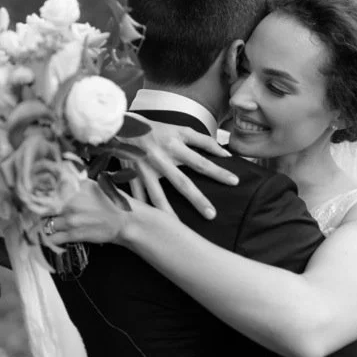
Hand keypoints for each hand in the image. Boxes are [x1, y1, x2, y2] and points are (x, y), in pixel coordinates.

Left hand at [46, 179, 130, 245]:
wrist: (124, 220)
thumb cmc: (110, 201)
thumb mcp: (91, 184)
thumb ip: (73, 180)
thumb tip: (57, 175)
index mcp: (72, 188)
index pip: (44, 191)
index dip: (38, 196)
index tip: (37, 200)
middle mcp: (68, 202)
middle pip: (42, 208)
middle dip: (42, 211)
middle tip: (44, 214)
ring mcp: (70, 220)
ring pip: (45, 224)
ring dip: (46, 225)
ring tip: (51, 225)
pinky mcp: (73, 235)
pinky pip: (52, 238)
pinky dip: (51, 238)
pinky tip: (55, 236)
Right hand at [118, 113, 238, 219]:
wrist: (122, 127)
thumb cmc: (156, 130)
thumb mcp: (180, 129)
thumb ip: (204, 141)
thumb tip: (226, 154)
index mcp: (174, 145)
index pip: (201, 161)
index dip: (218, 171)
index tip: (234, 181)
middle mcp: (160, 158)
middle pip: (181, 182)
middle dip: (197, 199)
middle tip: (211, 215)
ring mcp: (144, 169)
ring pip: (157, 195)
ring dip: (168, 212)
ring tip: (179, 229)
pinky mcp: (130, 176)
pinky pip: (136, 197)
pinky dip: (141, 211)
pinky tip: (148, 226)